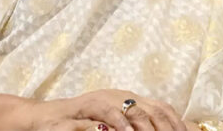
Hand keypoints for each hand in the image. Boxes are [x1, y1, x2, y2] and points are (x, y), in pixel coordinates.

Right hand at [26, 89, 188, 130]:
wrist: (45, 119)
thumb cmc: (80, 125)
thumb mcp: (112, 126)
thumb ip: (134, 126)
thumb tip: (158, 130)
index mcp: (129, 100)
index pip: (162, 108)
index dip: (177, 123)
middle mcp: (120, 96)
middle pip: (153, 108)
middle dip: (167, 127)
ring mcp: (104, 98)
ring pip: (134, 109)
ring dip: (147, 127)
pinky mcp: (87, 104)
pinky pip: (108, 112)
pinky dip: (120, 124)